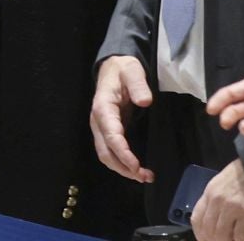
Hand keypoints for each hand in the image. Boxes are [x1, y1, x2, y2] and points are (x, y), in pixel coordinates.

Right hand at [90, 55, 154, 182]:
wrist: (113, 67)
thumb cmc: (123, 69)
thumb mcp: (132, 70)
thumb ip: (138, 85)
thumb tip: (145, 102)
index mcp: (103, 107)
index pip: (110, 136)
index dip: (122, 153)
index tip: (137, 166)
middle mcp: (98, 121)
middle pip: (105, 152)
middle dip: (123, 167)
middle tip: (144, 176)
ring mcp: (101, 127)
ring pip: (106, 155)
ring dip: (123, 169)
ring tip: (144, 177)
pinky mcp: (107, 131)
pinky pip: (111, 151)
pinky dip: (122, 163)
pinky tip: (137, 169)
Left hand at [189, 159, 243, 240]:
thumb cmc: (242, 174)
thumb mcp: (221, 183)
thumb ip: (214, 199)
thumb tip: (212, 219)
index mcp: (209, 193)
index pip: (196, 219)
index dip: (199, 234)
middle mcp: (216, 201)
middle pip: (209, 230)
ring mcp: (231, 207)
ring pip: (222, 235)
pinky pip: (239, 235)